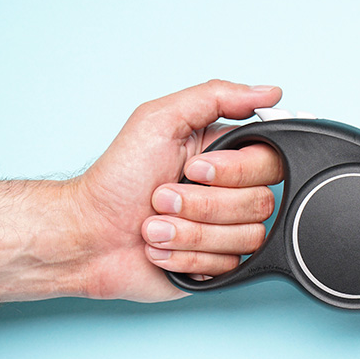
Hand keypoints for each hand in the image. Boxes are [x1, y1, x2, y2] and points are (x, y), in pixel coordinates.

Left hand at [70, 79, 283, 301]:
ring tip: (156, 226)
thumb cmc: (117, 179)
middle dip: (201, 205)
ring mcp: (227, 230)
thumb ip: (217, 96)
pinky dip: (187, 257)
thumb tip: (268, 93)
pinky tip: (162, 248)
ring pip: (247, 237)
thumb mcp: (159, 119)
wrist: (90, 236)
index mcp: (225, 155)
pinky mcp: (218, 265)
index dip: (233, 171)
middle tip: (161, 197)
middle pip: (260, 202)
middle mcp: (232, 192)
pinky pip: (229, 265)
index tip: (192, 170)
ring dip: (190, 233)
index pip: (269, 162)